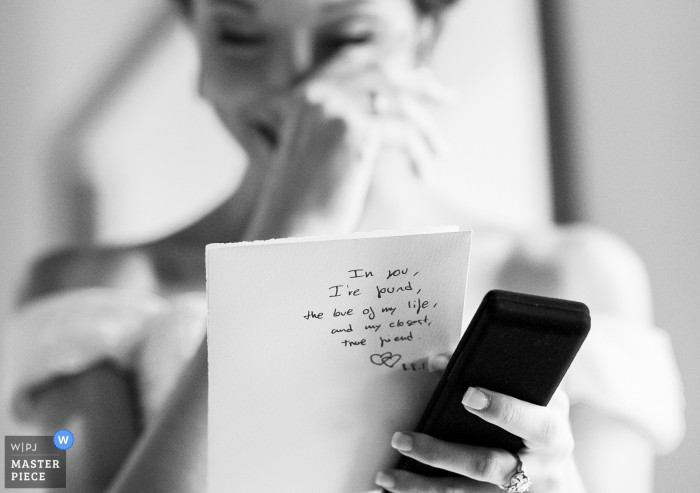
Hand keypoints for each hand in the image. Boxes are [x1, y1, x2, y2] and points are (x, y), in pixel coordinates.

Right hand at [243, 50, 452, 239]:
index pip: (356, 60)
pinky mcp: (354, 132)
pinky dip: (420, 152)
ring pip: (399, 100)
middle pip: (382, 71)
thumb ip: (352, 119)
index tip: (421, 78)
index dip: (393, 64)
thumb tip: (391, 100)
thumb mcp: (326, 148)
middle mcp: (318, 93)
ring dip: (427, 125)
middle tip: (449, 98)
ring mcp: (335, 109)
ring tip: (442, 151)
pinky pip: (404, 131)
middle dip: (420, 84)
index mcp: (307, 94)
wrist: (290, 230)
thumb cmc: (309, 199)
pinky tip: (424, 175)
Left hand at [375, 388, 585, 492]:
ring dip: (421, 486)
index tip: (467, 395)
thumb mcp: (535, 392)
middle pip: (486, 466)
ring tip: (386, 476)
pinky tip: (393, 492)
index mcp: (551, 435)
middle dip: (441, 454)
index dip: (501, 409)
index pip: (530, 422)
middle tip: (403, 439)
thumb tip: (438, 361)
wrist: (555, 468)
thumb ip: (499, 374)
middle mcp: (535, 470)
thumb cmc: (539, 414)